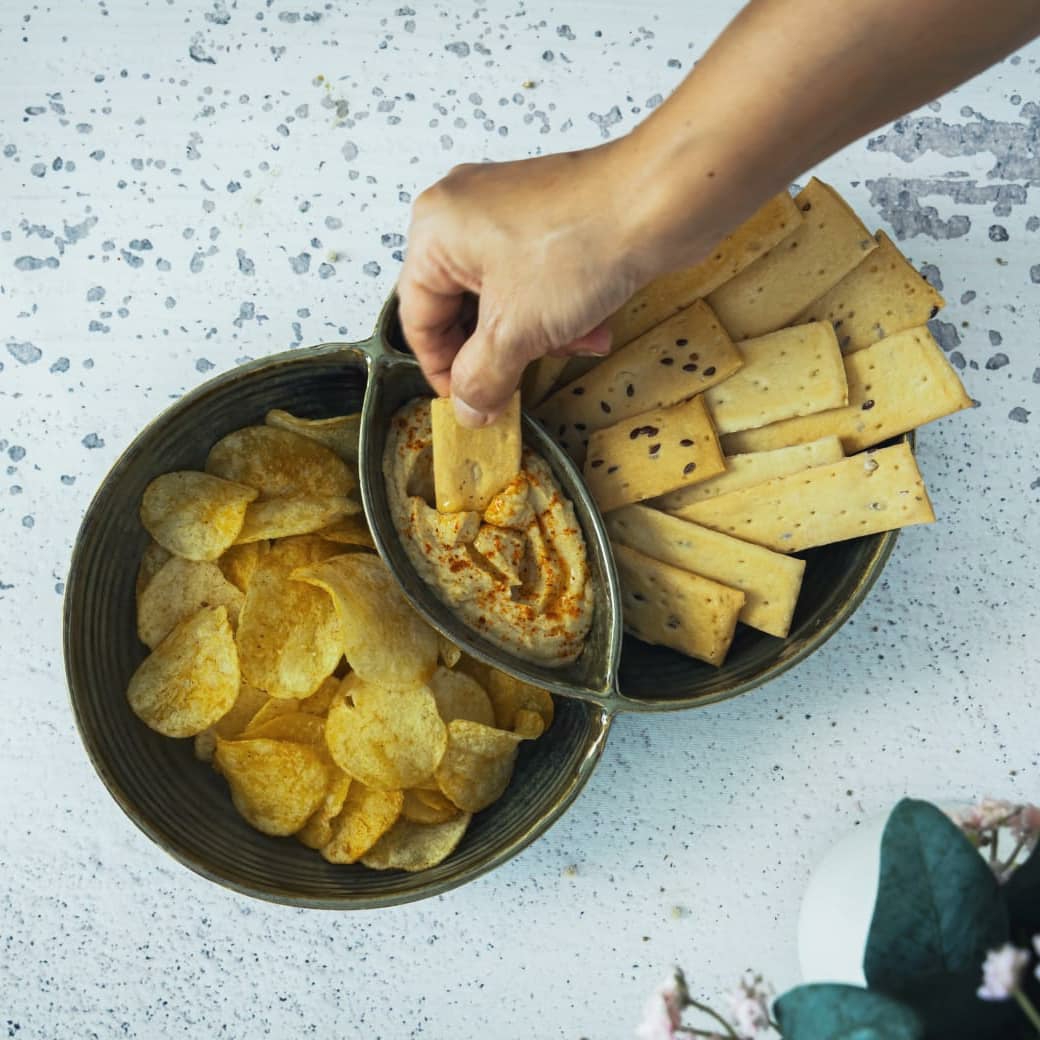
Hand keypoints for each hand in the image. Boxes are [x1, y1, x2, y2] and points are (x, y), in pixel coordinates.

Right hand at [397, 144, 645, 426]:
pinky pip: (535, 281)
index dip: (441, 369)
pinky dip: (557, 310)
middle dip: (499, 351)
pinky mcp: (548, 219)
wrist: (662, 200)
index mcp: (435, 230)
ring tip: (571, 344)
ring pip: (503, 301)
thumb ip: (483, 379)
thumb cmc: (581, 244)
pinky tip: (592, 326)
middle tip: (519, 382)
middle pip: (461, 310)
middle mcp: (463, 214)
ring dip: (536, 336)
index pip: (417, 318)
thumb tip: (468, 409)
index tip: (467, 403)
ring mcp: (507, 212)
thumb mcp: (516, 331)